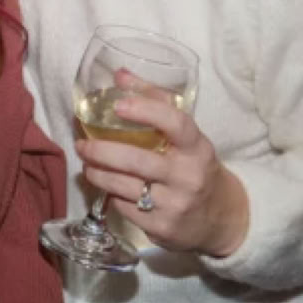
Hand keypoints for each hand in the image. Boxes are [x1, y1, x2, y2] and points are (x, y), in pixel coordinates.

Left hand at [76, 72, 249, 257]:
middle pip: (137, 160)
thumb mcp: (187, 137)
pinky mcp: (162, 228)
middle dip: (102, 151)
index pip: (176, 124)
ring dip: (98, 174)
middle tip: (81, 144)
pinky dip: (111, 196)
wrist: (221, 218)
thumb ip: (157, 101)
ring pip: (125, 186)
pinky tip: (106, 187)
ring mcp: (176, 204)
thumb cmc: (196, 166)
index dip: (146, 111)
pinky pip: (125, 208)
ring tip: (87, 164)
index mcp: (198, 147)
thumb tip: (119, 74)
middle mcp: (189, 176)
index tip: (118, 105)